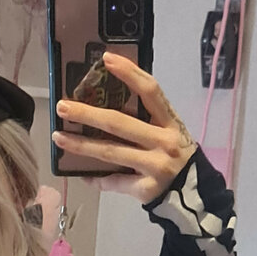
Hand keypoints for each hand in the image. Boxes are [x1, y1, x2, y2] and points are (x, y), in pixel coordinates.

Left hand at [52, 53, 195, 202]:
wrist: (198, 196)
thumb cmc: (177, 158)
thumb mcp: (170, 133)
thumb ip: (147, 120)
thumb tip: (105, 108)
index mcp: (170, 122)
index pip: (150, 91)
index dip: (129, 73)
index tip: (106, 59)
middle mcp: (164, 142)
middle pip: (119, 123)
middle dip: (87, 114)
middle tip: (62, 106)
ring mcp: (155, 166)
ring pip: (111, 152)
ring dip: (81, 145)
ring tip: (59, 138)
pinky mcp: (146, 189)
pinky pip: (115, 181)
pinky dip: (96, 178)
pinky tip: (80, 174)